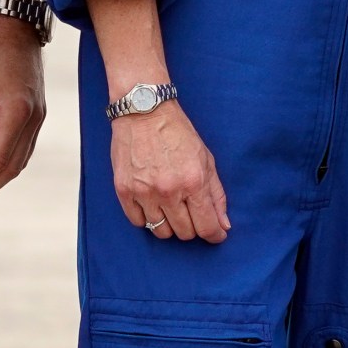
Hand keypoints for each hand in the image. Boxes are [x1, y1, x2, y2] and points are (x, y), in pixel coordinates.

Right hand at [113, 100, 227, 243]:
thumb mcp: (206, 159)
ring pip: (161, 232)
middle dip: (193, 227)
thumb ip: (216, 194)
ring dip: (170, 224)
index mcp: (193, 181)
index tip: (216, 235)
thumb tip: (223, 225)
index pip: (207, 226)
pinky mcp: (124, 191)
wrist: (144, 112)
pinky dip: (148, 219)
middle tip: (191, 213)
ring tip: (172, 207)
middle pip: (184, 233)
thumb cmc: (178, 133)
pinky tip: (153, 204)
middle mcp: (169, 190)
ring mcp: (144, 192)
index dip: (214, 235)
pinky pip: (138, 223)